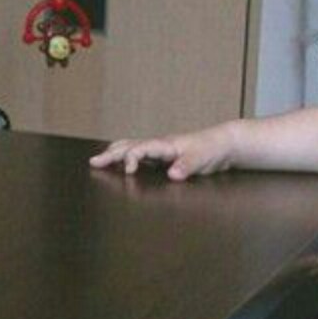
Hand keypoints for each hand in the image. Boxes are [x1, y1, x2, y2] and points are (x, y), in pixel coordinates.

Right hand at [89, 123, 234, 180]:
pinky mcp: (165, 156)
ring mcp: (161, 150)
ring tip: (101, 160)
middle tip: (93, 162)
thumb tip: (171, 174)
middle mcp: (160, 145)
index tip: (127, 172)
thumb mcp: (202, 159)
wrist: (224, 143)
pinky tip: (123, 164)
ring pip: (133, 147)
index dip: (131, 158)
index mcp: (166, 144)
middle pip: (130, 145)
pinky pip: (141, 154)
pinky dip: (127, 157)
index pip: (141, 148)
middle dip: (111, 154)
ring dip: (116, 153)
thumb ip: (187, 166)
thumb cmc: (213, 149)